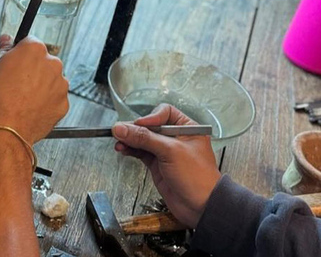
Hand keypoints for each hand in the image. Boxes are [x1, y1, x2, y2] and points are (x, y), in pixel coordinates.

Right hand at [0, 35, 68, 144]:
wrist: (5, 130)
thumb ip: (3, 50)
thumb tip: (6, 41)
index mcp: (34, 50)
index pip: (29, 42)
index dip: (19, 53)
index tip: (14, 61)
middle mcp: (51, 64)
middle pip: (43, 61)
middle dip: (32, 69)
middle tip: (15, 82)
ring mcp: (60, 84)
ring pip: (50, 80)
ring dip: (40, 85)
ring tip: (21, 97)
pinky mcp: (63, 103)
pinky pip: (54, 98)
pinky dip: (45, 101)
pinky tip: (29, 107)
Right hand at [111, 104, 220, 227]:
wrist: (201, 207)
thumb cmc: (198, 178)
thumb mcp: (170, 152)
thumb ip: (144, 138)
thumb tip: (122, 128)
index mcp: (187, 128)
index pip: (164, 113)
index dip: (150, 118)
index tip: (139, 126)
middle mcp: (176, 138)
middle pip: (150, 126)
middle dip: (135, 129)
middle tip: (121, 132)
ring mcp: (166, 152)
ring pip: (142, 139)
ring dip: (129, 140)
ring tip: (119, 142)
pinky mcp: (157, 164)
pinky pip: (140, 152)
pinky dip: (130, 150)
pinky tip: (122, 149)